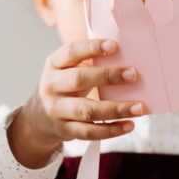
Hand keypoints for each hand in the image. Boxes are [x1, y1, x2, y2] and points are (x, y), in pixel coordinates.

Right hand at [10, 38, 146, 167]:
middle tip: (133, 74)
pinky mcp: (64, 129)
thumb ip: (90, 64)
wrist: (39, 117)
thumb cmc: (65, 86)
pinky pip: (89, 131)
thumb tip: (128, 64)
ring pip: (87, 110)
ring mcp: (56, 109)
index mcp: (54, 64)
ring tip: (139, 108)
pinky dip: (111, 130)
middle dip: (107, 76)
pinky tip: (129, 125)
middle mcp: (52, 85)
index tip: (115, 46)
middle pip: (79, 79)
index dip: (92, 48)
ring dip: (116, 109)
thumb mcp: (68, 70)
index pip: (71, 51)